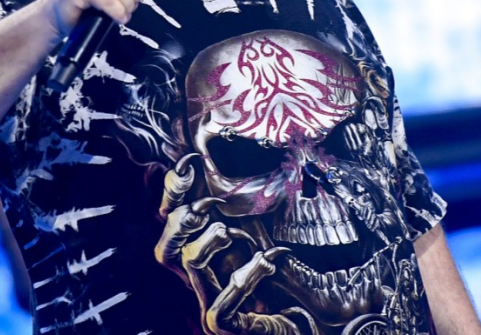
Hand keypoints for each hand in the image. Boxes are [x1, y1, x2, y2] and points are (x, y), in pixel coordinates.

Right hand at [154, 155, 301, 334]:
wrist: (313, 322)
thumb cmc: (291, 280)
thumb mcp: (272, 234)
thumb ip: (254, 206)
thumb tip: (241, 166)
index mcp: (209, 254)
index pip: (175, 220)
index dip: (175, 191)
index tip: (190, 162)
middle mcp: (203, 280)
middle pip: (167, 248)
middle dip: (179, 222)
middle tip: (205, 205)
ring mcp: (211, 305)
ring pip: (190, 268)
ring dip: (208, 243)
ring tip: (227, 231)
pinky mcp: (225, 327)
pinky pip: (220, 308)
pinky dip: (240, 282)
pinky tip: (265, 262)